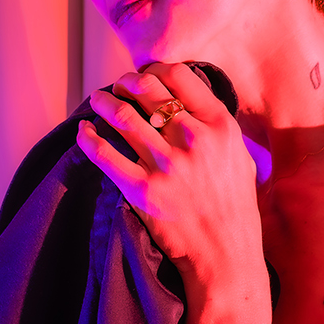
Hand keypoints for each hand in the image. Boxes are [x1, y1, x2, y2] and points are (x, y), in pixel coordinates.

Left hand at [76, 63, 262, 288]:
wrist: (226, 253)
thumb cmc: (235, 206)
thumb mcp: (240, 156)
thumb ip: (217, 125)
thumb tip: (189, 100)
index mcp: (219, 126)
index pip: (179, 76)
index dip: (154, 70)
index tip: (145, 76)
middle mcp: (192, 139)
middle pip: (146, 90)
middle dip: (125, 83)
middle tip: (117, 87)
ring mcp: (166, 165)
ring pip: (122, 116)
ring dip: (103, 102)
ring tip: (97, 100)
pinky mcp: (142, 190)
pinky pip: (104, 154)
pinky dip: (88, 137)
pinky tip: (83, 131)